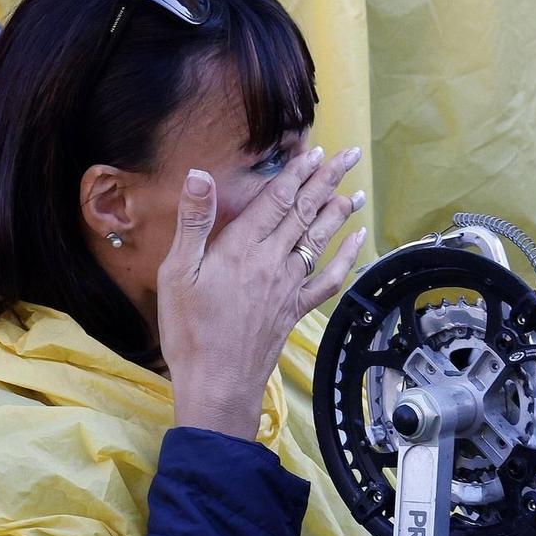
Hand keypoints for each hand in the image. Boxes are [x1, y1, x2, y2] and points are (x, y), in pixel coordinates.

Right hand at [158, 147, 367, 438]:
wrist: (218, 383)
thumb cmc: (189, 330)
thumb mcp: (177, 273)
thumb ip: (193, 222)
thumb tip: (199, 175)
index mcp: (243, 248)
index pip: (277, 200)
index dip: (297, 173)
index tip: (315, 152)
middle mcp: (273, 261)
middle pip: (305, 212)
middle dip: (327, 181)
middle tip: (348, 156)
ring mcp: (289, 286)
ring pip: (320, 239)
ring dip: (339, 211)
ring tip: (356, 190)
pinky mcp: (294, 309)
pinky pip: (328, 278)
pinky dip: (347, 257)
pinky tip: (358, 241)